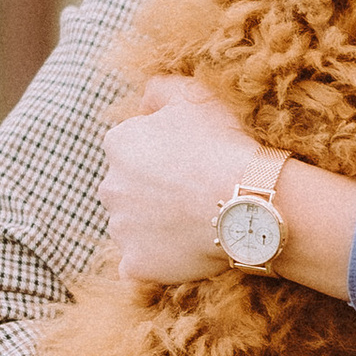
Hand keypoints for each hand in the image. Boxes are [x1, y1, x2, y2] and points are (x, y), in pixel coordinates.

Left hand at [104, 77, 355, 296]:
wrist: (246, 200)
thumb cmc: (223, 144)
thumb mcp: (194, 94)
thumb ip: (159, 89)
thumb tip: (143, 102)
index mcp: (119, 144)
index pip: (131, 148)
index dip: (163, 155)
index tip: (192, 161)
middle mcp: (110, 186)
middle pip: (127, 188)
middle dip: (152, 191)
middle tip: (194, 193)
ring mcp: (121, 229)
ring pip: (132, 227)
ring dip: (154, 226)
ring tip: (196, 223)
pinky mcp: (136, 264)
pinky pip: (137, 266)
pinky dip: (153, 262)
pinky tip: (180, 254)